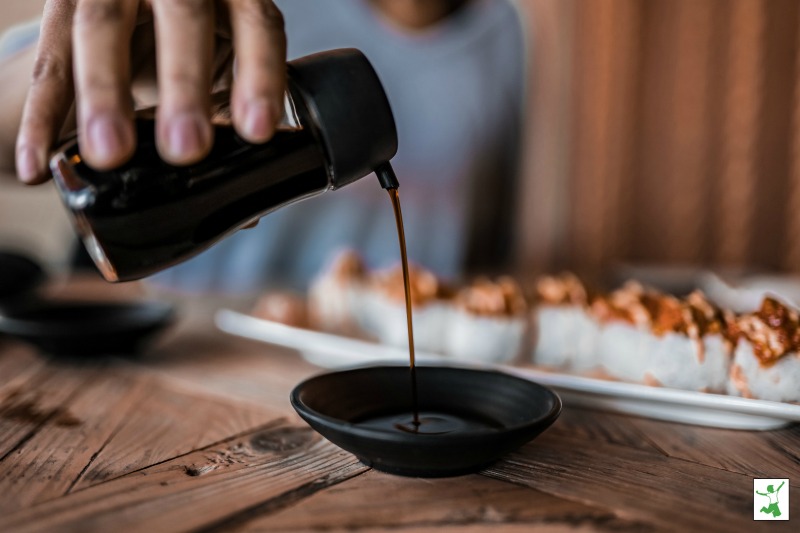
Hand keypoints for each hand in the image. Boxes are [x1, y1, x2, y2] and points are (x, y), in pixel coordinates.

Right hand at [15, 0, 286, 183]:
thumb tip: (242, 199)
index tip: (257, 131)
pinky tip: (38, 163)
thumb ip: (233, 108)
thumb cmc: (193, 38)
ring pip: (102, 28)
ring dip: (104, 95)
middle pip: (182, 18)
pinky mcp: (62, 5)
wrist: (137, 0)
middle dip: (184, 85)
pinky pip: (48, 62)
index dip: (260, 77)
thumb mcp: (224, 59)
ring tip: (109, 155)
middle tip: (186, 148)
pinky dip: (41, 116)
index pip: (256, 24)